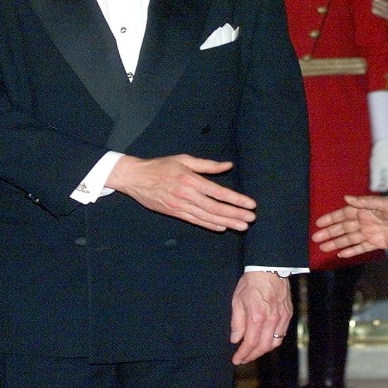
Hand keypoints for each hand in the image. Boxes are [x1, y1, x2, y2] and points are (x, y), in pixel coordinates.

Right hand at [105, 154, 254, 231]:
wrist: (136, 178)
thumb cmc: (161, 166)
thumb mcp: (185, 159)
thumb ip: (208, 165)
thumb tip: (228, 165)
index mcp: (191, 180)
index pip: (219, 192)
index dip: (236, 200)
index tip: (250, 204)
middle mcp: (188, 195)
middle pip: (216, 208)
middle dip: (236, 214)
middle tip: (251, 219)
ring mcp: (181, 206)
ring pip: (208, 217)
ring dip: (227, 222)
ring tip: (242, 226)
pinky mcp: (175, 213)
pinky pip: (195, 221)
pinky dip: (210, 225)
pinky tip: (222, 228)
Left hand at [230, 271, 291, 364]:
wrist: (270, 269)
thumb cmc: (251, 283)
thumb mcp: (237, 301)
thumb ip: (237, 322)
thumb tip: (236, 339)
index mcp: (257, 316)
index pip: (250, 342)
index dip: (243, 354)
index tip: (236, 360)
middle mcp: (272, 320)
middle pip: (263, 347)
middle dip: (252, 355)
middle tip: (243, 358)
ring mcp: (282, 317)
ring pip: (274, 343)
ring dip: (263, 350)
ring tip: (253, 351)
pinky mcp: (288, 314)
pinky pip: (282, 334)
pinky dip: (273, 341)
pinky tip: (265, 340)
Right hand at [312, 195, 387, 257]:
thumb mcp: (383, 203)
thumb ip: (364, 202)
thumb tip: (346, 198)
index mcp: (364, 210)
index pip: (343, 214)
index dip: (331, 219)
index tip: (319, 223)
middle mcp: (364, 221)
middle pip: (343, 228)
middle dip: (329, 233)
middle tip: (316, 238)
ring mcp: (369, 233)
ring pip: (349, 239)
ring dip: (336, 243)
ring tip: (324, 248)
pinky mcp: (376, 243)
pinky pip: (361, 248)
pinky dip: (351, 251)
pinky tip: (341, 254)